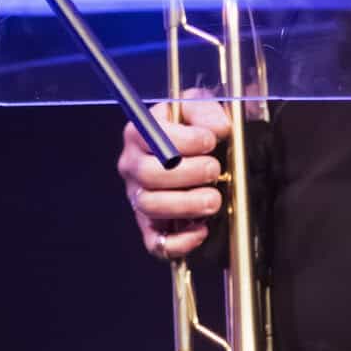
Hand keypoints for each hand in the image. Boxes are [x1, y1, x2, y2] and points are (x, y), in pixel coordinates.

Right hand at [116, 91, 229, 261]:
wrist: (200, 155)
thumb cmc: (194, 128)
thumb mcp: (199, 107)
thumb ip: (208, 110)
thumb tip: (218, 128)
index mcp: (140, 133)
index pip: (152, 138)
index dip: (185, 141)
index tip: (210, 141)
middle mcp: (133, 165)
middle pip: (148, 174)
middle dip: (188, 173)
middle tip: (214, 170)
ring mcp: (139, 198)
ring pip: (151, 207)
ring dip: (187, 205)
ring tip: (213, 198)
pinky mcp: (151, 227)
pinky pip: (156, 244)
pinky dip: (180, 242)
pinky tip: (201, 229)